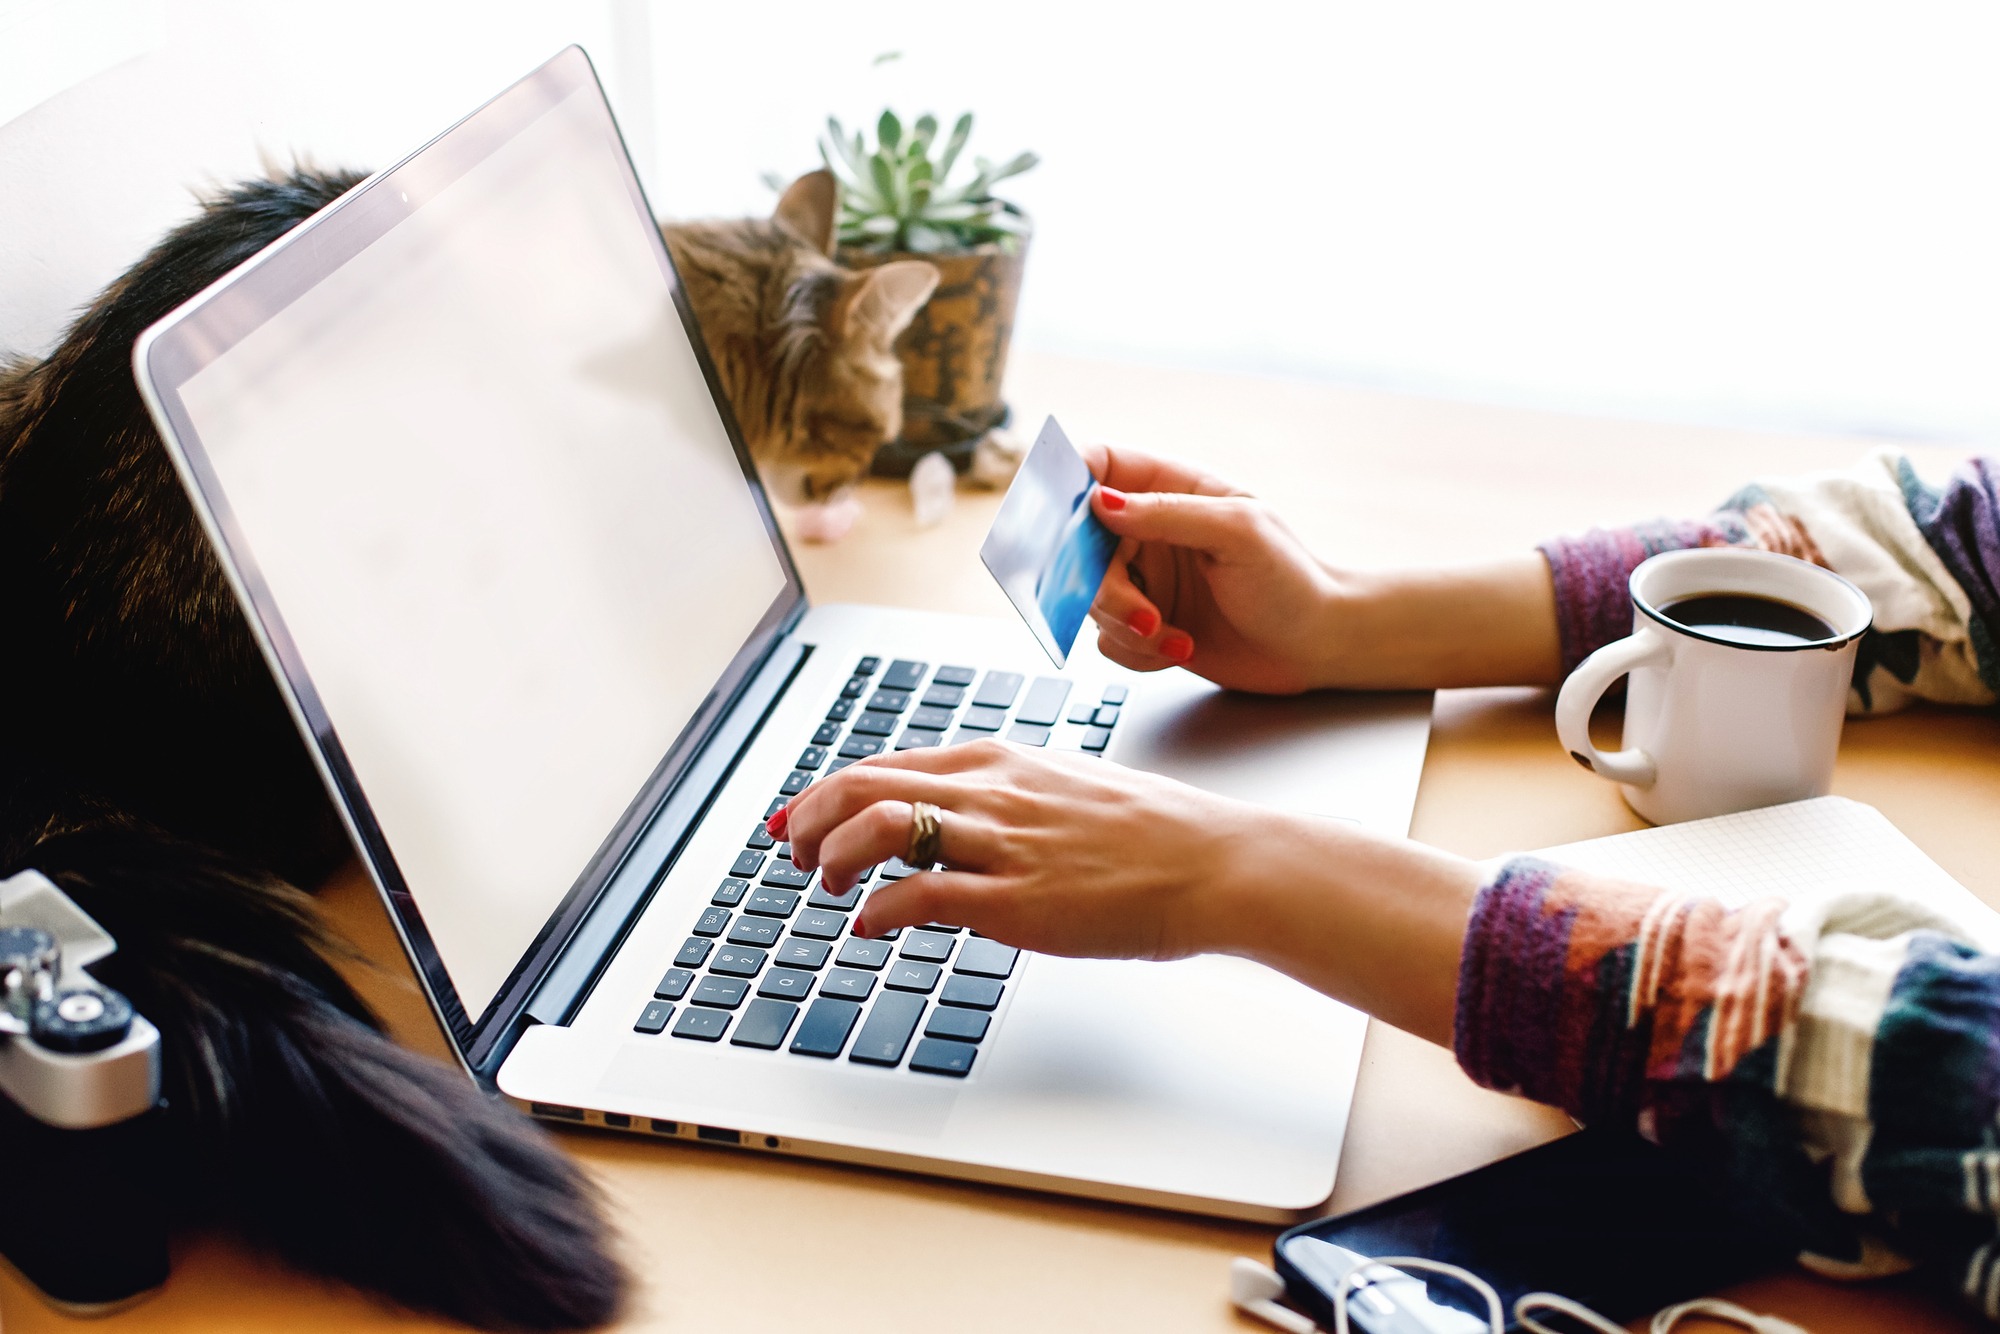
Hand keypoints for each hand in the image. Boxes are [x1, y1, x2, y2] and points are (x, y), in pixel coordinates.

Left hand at [775, 739, 1483, 1044]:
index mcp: (1003, 760)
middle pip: (866, 783)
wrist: (1217, 861)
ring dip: (833, 855)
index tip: (800, 813)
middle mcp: (993, 790)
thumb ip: (1008, 799)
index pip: (890, 762)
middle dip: (811, 816)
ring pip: (881, 825)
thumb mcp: (1068, 789)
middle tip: (790, 848)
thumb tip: (959, 825)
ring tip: (823, 884)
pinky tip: (869, 927)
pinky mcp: (1017, 899)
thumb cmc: (1155, 832)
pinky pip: (922, 896)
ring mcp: (1003, 842)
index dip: (830, 789)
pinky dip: (879, 910)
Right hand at [1081, 443, 1342, 693]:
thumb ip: (1166, 512)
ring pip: (1088, 597)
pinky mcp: (1145, 625)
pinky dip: (1136, 651)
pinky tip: (1181, 648)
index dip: (1066, 481)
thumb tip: (1100, 502)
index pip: (1098, 465)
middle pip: (1079, 543)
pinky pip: (1107, 639)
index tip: (1059, 515)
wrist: (1316, 647)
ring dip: (1124, 624)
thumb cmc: (1291, 580)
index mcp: (1171, 488)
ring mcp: (1145, 579)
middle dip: (1100, 585)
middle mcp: (1150, 530)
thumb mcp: (1237, 532)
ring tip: (1171, 633)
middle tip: (1140, 611)